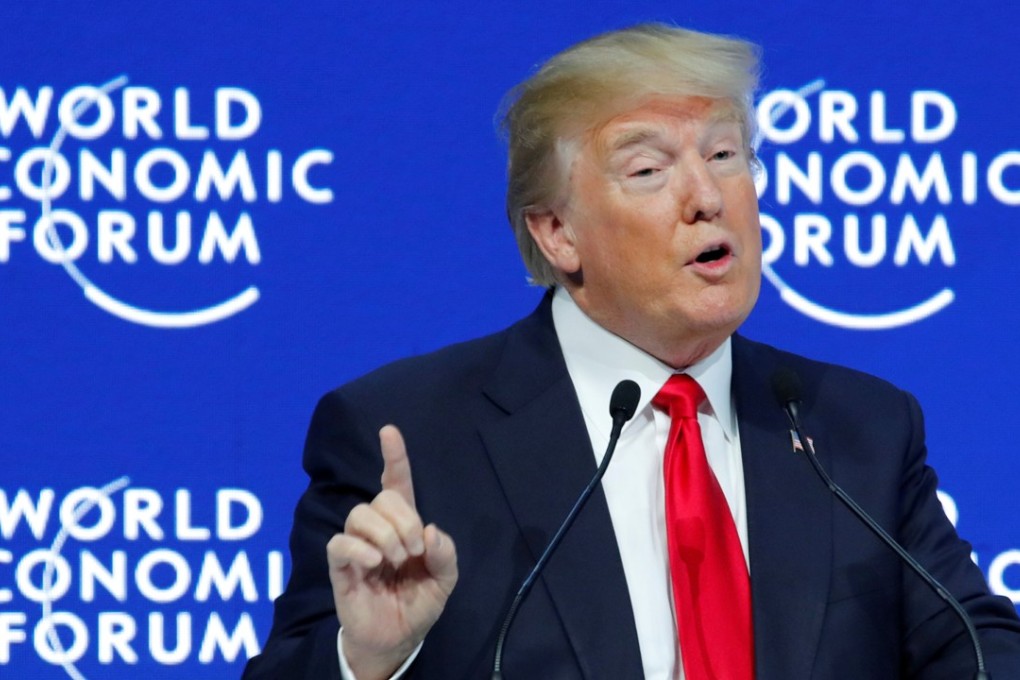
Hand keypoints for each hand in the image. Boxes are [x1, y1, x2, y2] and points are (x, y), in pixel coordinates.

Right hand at [327, 425, 458, 679]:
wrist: (398, 638)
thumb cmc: (418, 602)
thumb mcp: (445, 579)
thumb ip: (445, 553)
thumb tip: (431, 531)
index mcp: (404, 525)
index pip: (395, 482)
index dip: (394, 456)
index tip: (389, 431)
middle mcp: (378, 530)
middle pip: (381, 499)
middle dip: (404, 519)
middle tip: (414, 549)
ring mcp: (357, 546)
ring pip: (359, 514)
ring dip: (385, 534)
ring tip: (396, 559)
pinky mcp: (340, 567)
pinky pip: (340, 543)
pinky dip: (360, 547)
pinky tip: (375, 562)